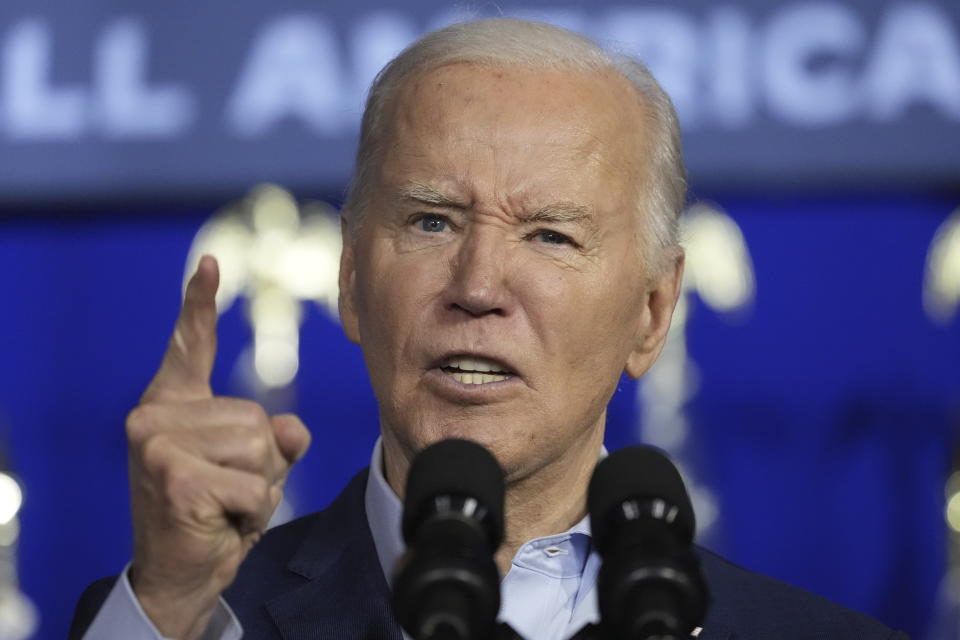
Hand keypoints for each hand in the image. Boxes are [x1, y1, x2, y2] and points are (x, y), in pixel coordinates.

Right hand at [125, 256, 310, 638]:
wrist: (182, 572)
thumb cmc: (216, 512)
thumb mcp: (253, 466)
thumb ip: (273, 438)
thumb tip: (290, 431)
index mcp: (172, 404)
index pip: (190, 346)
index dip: (201, 304)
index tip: (211, 263)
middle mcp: (154, 416)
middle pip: (256, 417)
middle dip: (263, 463)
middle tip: (228, 491)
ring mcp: (157, 443)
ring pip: (260, 447)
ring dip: (260, 487)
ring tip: (225, 505)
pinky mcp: (172, 474)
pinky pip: (254, 486)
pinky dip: (253, 512)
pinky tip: (222, 523)